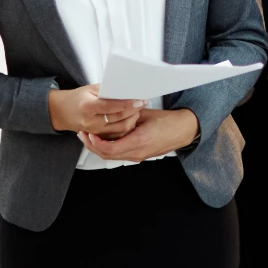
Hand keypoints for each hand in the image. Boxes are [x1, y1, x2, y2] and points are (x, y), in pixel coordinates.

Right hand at [48, 84, 143, 137]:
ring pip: (120, 129)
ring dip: (132, 119)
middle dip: (134, 111)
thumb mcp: (91, 89)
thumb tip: (126, 89)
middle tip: (143, 103)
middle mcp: (91, 121)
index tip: (139, 100)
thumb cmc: (78, 98)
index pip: (111, 106)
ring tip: (138, 109)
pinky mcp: (98, 136)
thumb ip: (107, 89)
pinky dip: (126, 126)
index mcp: (87, 107)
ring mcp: (94, 131)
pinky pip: (116, 134)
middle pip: (118, 118)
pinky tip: (131, 118)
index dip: (127, 104)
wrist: (63, 112)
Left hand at [79, 108, 199, 162]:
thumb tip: (113, 111)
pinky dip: (109, 148)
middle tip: (83, 135)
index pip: (108, 148)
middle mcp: (137, 152)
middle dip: (92, 146)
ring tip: (90, 136)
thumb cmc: (169, 121)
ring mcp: (139, 156)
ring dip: (99, 147)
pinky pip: (120, 154)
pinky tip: (105, 139)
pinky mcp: (140, 155)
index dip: (95, 142)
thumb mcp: (146, 114)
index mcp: (138, 142)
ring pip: (112, 156)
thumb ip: (128, 115)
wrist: (184, 130)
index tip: (88, 132)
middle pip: (107, 155)